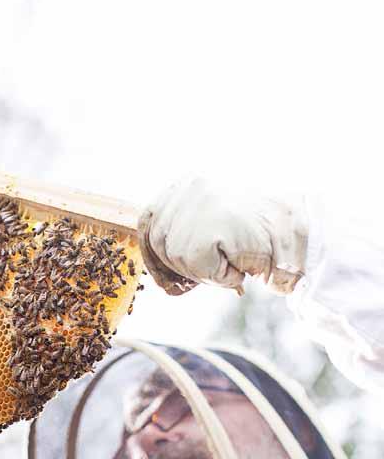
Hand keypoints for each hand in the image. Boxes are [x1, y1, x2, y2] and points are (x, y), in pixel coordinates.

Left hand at [138, 177, 309, 295]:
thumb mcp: (220, 219)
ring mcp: (201, 201)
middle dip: (180, 267)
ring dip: (208, 270)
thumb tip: (160, 265)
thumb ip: (189, 229)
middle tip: (217, 270)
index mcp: (190, 179)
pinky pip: (199, 266)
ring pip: (178, 257)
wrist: (309, 229)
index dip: (153, 254)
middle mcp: (191, 184)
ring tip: (239, 257)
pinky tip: (243, 263)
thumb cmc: (268, 230)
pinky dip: (221, 275)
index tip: (166, 279)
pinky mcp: (213, 223)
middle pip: (159, 240)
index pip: (149, 219)